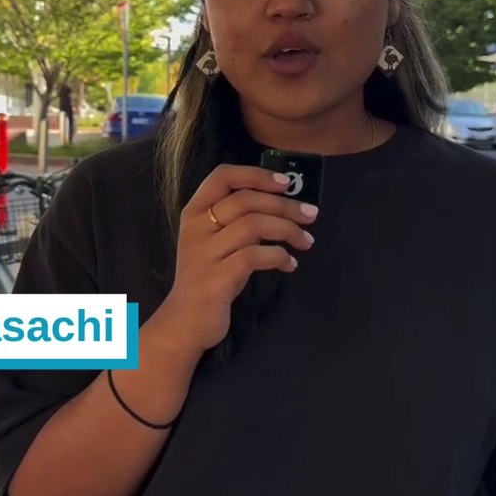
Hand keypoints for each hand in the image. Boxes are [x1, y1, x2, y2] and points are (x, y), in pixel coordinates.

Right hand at [154, 164, 317, 353]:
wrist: (185, 321)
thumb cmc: (208, 276)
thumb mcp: (216, 241)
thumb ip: (237, 220)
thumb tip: (283, 203)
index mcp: (194, 212)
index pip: (222, 176)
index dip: (257, 174)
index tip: (286, 183)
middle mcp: (196, 228)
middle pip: (246, 200)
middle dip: (285, 205)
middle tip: (311, 215)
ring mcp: (204, 254)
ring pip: (253, 225)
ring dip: (288, 230)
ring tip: (306, 242)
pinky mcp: (215, 280)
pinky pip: (254, 257)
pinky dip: (278, 256)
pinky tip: (289, 264)